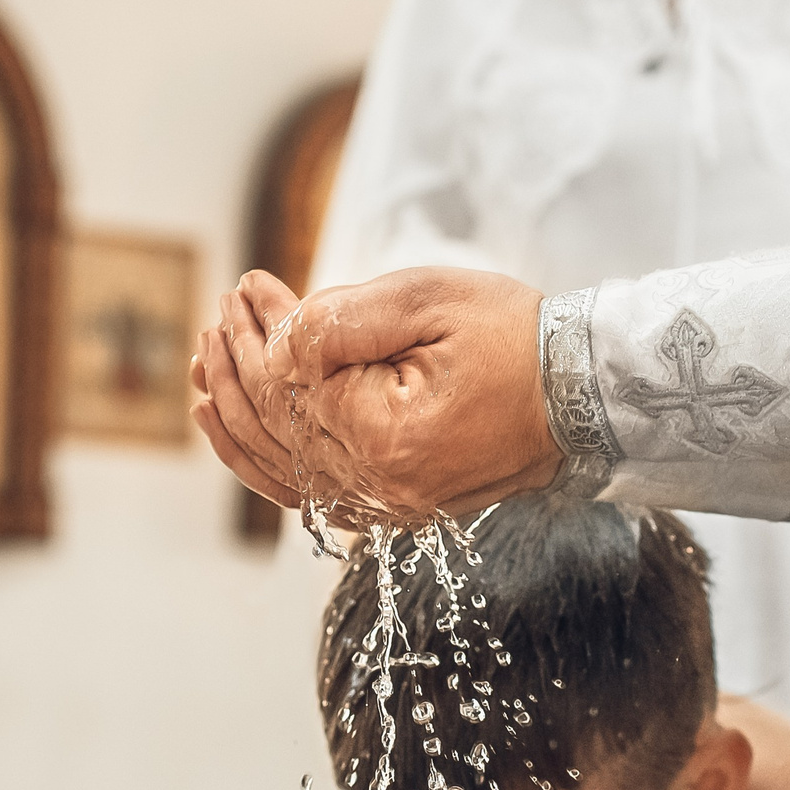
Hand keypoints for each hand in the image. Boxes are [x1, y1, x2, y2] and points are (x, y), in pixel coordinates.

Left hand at [191, 268, 560, 522]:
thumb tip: (276, 336)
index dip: (254, 331)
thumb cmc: (514, 339)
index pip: (286, 383)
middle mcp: (378, 487)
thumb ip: (342, 319)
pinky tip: (232, 425)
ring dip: (236, 413)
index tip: (246, 284)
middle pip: (274, 426)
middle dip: (238, 363)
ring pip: (279, 466)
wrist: (581, 396)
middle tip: (222, 312)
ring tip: (208, 363)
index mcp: (383, 436)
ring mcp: (385, 505)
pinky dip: (261, 459)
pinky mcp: (393, 505)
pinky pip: (307, 491)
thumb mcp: (428, 302)